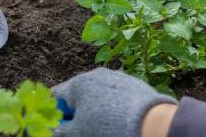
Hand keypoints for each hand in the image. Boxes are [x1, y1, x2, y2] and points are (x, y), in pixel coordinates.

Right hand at [52, 68, 176, 136]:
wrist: (151, 124)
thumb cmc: (107, 128)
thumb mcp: (77, 133)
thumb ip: (60, 131)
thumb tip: (55, 130)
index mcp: (78, 83)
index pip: (55, 95)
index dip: (54, 112)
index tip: (59, 126)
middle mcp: (96, 75)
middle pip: (77, 94)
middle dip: (75, 112)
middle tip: (80, 128)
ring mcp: (117, 77)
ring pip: (97, 94)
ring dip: (94, 109)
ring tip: (102, 125)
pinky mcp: (134, 84)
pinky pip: (115, 95)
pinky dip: (112, 106)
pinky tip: (118, 121)